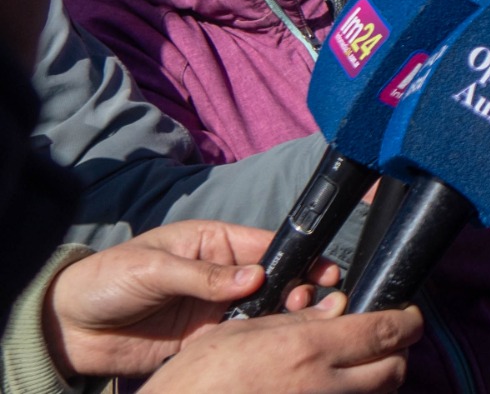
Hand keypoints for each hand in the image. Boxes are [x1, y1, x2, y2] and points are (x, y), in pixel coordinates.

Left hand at [42, 220, 339, 379]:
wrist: (67, 328)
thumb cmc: (107, 280)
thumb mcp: (153, 268)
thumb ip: (203, 275)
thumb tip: (255, 277)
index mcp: (213, 243)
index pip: (266, 245)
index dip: (298, 256)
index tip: (324, 271)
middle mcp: (221, 275)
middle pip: (274, 279)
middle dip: (299, 288)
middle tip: (309, 302)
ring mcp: (215, 309)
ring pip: (264, 311)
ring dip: (286, 317)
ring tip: (301, 322)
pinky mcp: (204, 340)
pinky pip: (242, 340)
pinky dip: (262, 342)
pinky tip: (276, 345)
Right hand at [144, 293, 421, 393]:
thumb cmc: (196, 380)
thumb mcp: (241, 334)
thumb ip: (296, 320)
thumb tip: (337, 308)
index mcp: (308, 349)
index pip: (385, 330)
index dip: (408, 320)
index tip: (410, 316)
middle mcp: (323, 387)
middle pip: (393, 370)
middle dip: (397, 353)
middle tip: (385, 342)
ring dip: (376, 381)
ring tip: (356, 368)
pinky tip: (330, 390)